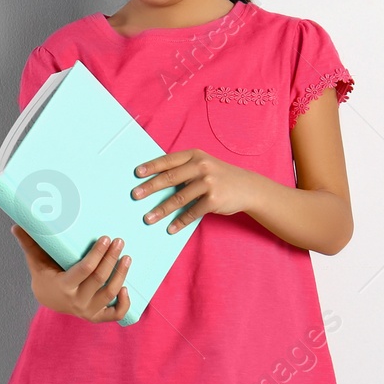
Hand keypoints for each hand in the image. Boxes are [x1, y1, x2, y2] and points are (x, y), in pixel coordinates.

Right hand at [9, 224, 131, 323]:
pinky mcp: (97, 316)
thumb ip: (29, 244)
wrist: (49, 301)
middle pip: (100, 279)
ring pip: (110, 294)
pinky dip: (124, 304)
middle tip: (119, 242)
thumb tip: (16, 226)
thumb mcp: (36, 262)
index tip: (105, 239)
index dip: (97, 254)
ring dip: (121, 275)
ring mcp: (88, 311)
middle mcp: (77, 301)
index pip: (85, 270)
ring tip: (127, 257)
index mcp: (64, 286)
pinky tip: (127, 289)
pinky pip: (115, 314)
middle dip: (111, 259)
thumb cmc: (44, 276)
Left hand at [131, 148, 265, 232]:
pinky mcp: (214, 200)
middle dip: (150, 187)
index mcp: (195, 155)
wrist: (248, 187)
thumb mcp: (203, 164)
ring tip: (148, 218)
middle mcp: (201, 166)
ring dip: (161, 210)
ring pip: (179, 198)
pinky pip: (192, 212)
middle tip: (135, 195)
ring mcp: (208, 183)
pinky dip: (180, 222)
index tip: (137, 174)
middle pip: (170, 178)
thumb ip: (183, 168)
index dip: (152, 167)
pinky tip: (170, 228)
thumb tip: (154, 180)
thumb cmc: (218, 175)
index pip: (168, 160)